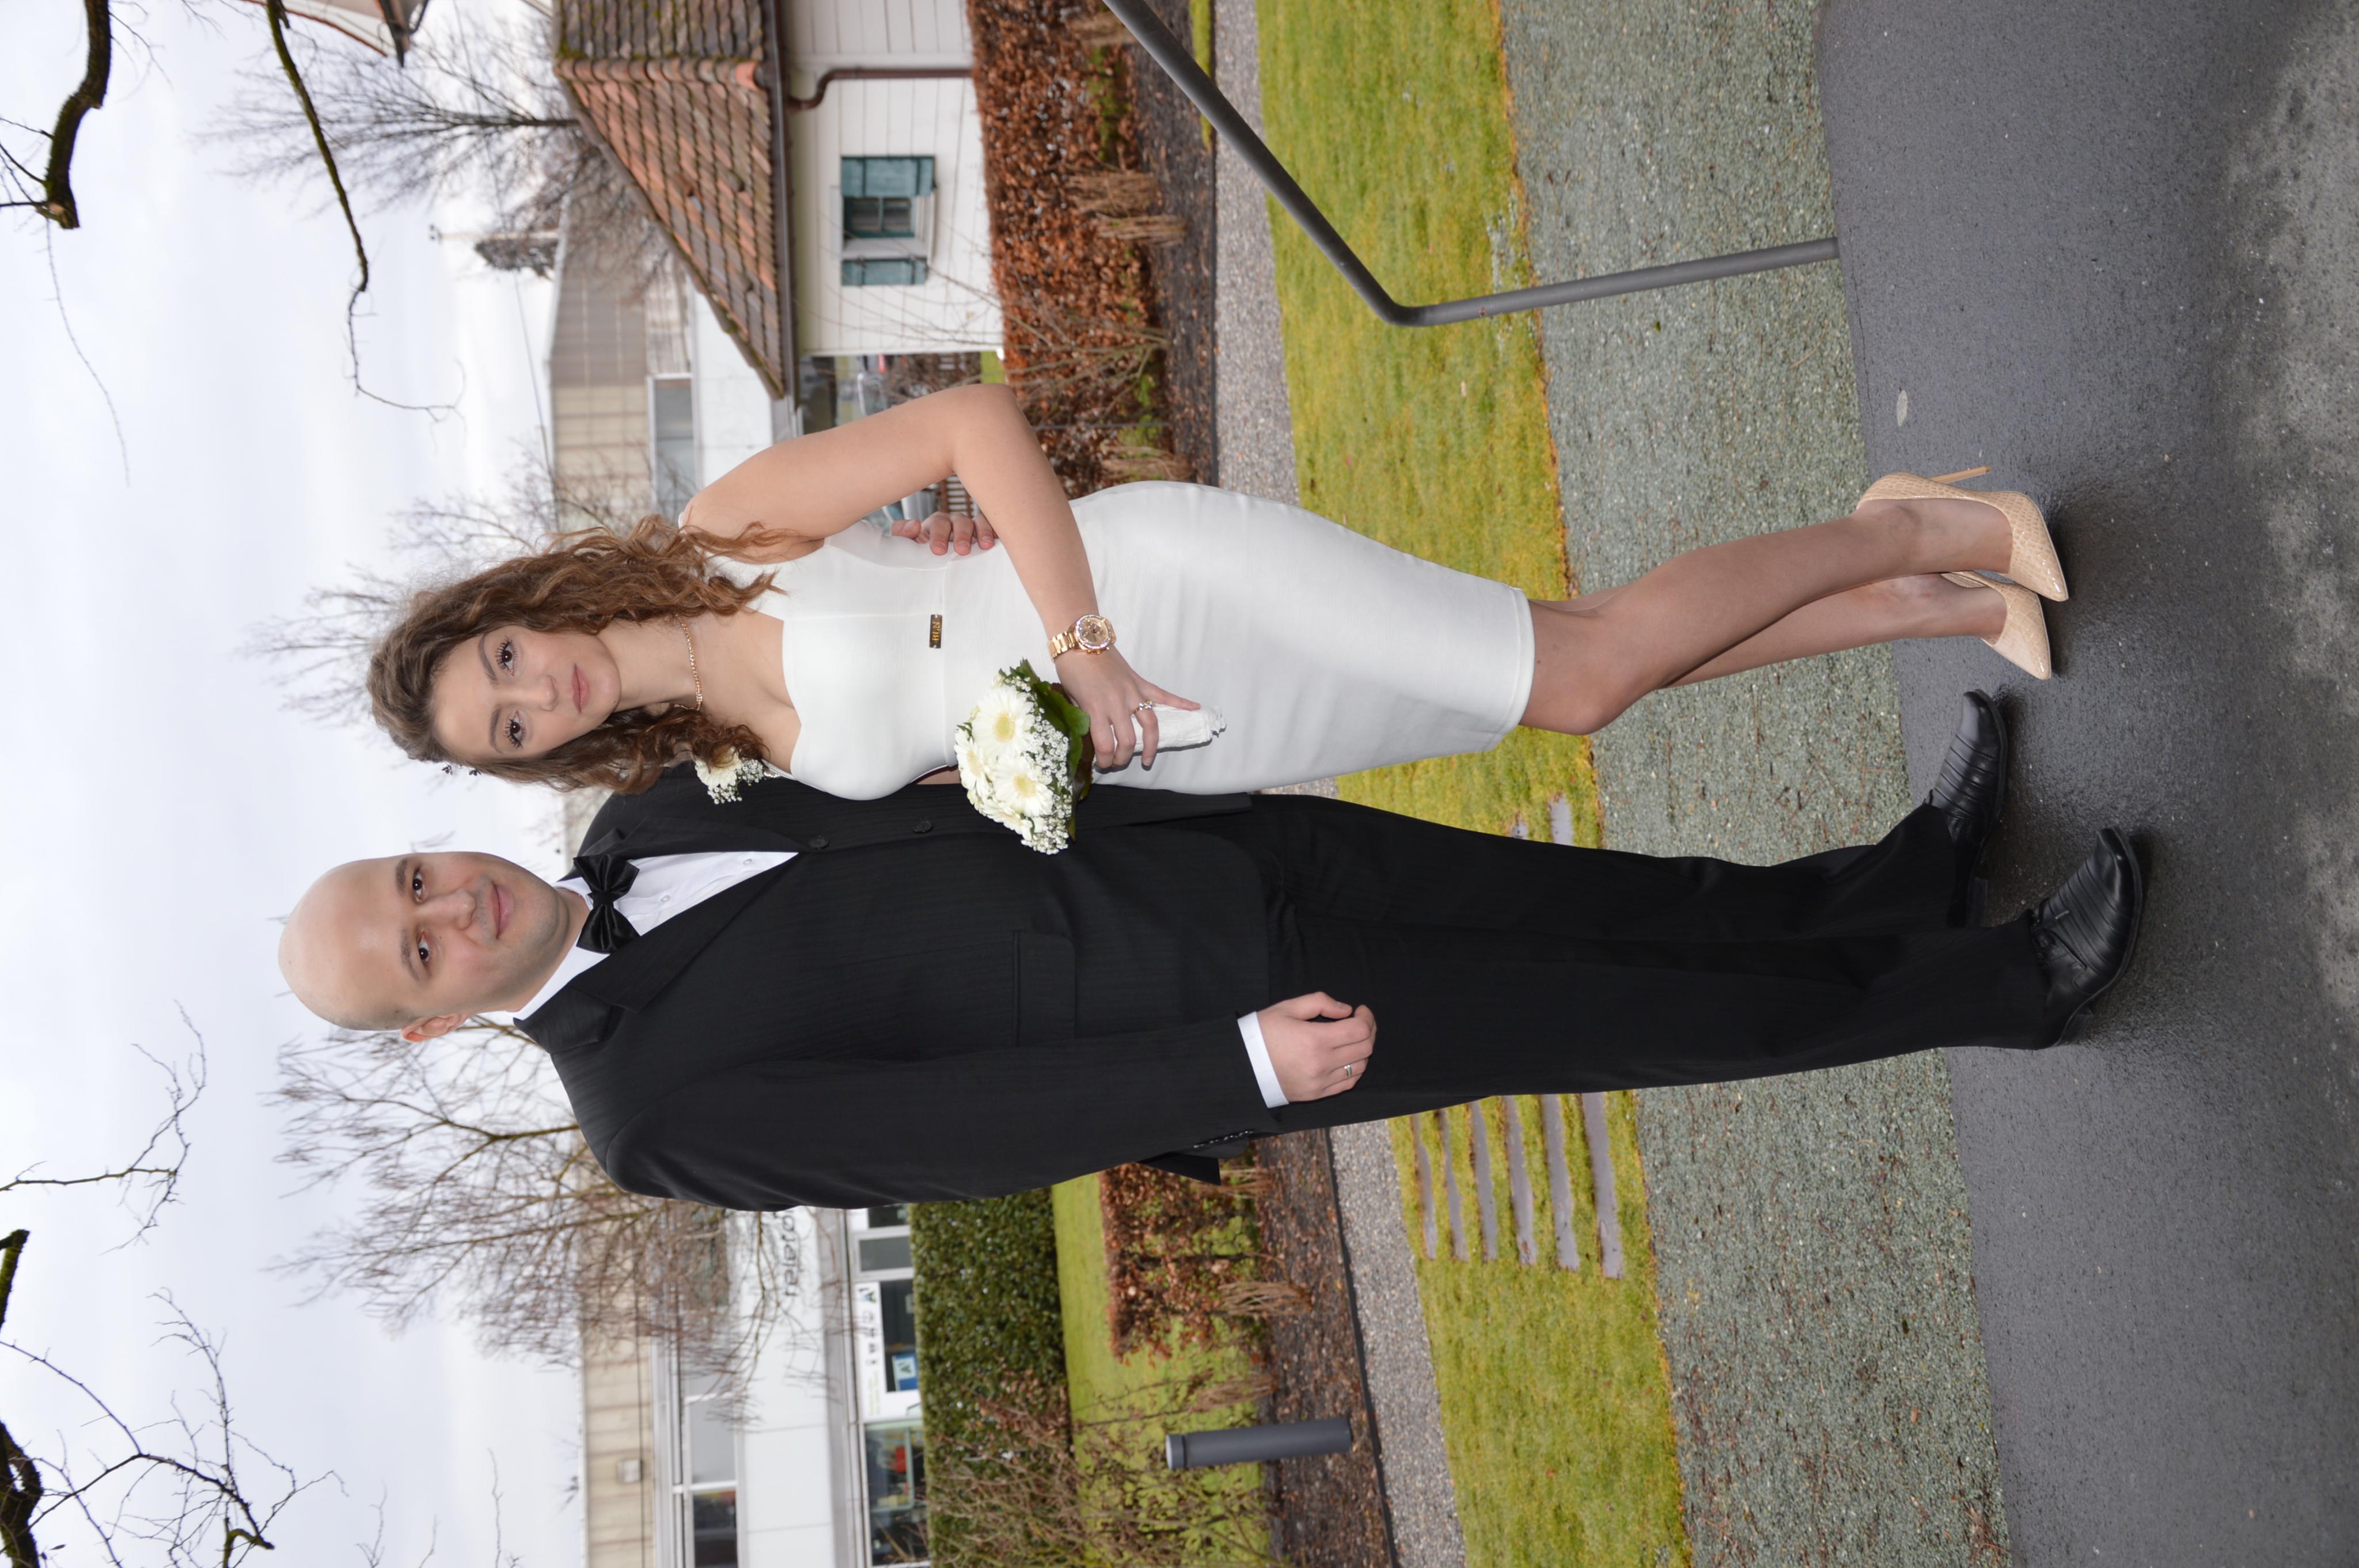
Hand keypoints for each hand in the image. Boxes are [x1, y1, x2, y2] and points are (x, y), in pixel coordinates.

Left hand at [892, 509, 998, 554]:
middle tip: (962, 550)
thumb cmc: (923, 552)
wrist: (935, 564)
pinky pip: (994, 530)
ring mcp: (974, 528)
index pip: (939, 524)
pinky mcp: (987, 535)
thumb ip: (903, 534)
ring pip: (979, 522)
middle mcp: (957, 522)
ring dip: (983, 532)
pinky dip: (997, 533)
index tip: (937, 550)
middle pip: (961, 522)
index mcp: (937, 523)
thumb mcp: (908, 545)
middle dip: (961, 535)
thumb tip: (914, 524)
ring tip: (985, 545)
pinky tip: (1000, 541)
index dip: (938, 535)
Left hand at [1051, 646, 1198, 770]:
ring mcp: (1132, 693)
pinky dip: (1181, 702)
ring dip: (1150, 746)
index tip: (1102, 765)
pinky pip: (1163, 695)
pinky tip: (1195, 709)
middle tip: (1117, 763)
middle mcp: (1117, 703)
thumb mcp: (1072, 699)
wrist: (1081, 640)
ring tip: (1148, 759)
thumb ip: (1086, 717)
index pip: (1105, 745)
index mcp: (1096, 708)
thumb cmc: (1071, 669)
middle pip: (1128, 741)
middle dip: (1123, 758)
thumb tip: (1095, 736)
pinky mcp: (1140, 683)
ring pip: (1150, 725)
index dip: (1104, 761)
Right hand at [1259, 992, 1375, 1101]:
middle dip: (1369, 1031)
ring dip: (1363, 1050)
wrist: (1244, 1066)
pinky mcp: (1317, 1094)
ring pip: (1360, 1067)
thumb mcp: (1287, 1008)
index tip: (1361, 1010)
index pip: (1359, 1030)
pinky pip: (1348, 1083)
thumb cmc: (1263, 1033)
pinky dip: (1354, 1069)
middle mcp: (1322, 1064)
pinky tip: (1348, 1058)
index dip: (1367, 1018)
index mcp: (1315, 1040)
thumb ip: (1320, 1002)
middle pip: (1365, 1048)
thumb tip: (1346, 1010)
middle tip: (1361, 1021)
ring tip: (1353, 1039)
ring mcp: (1321, 1082)